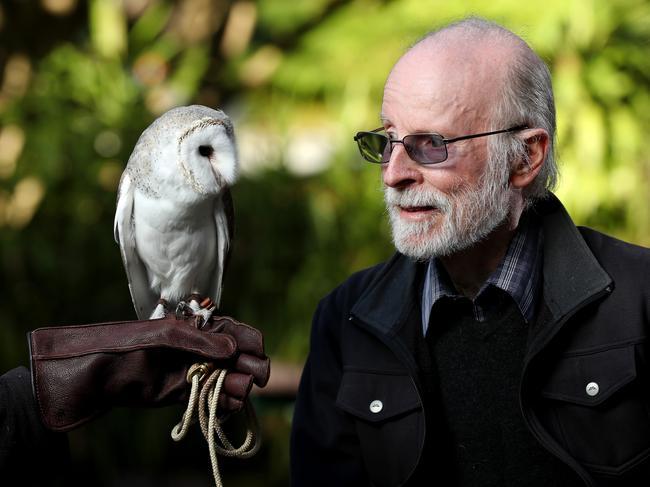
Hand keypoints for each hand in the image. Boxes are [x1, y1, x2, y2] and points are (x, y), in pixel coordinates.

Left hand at [28, 316, 253, 430]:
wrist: (100, 373)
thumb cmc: (131, 344)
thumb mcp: (166, 335)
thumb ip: (201, 341)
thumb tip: (233, 348)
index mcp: (201, 328)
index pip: (238, 333)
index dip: (251, 345)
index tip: (257, 358)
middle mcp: (203, 349)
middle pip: (239, 358)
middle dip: (250, 368)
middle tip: (253, 380)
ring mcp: (195, 371)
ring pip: (230, 380)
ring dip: (238, 387)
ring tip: (237, 393)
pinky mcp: (185, 392)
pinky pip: (212, 398)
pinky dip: (224, 403)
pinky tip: (228, 405)